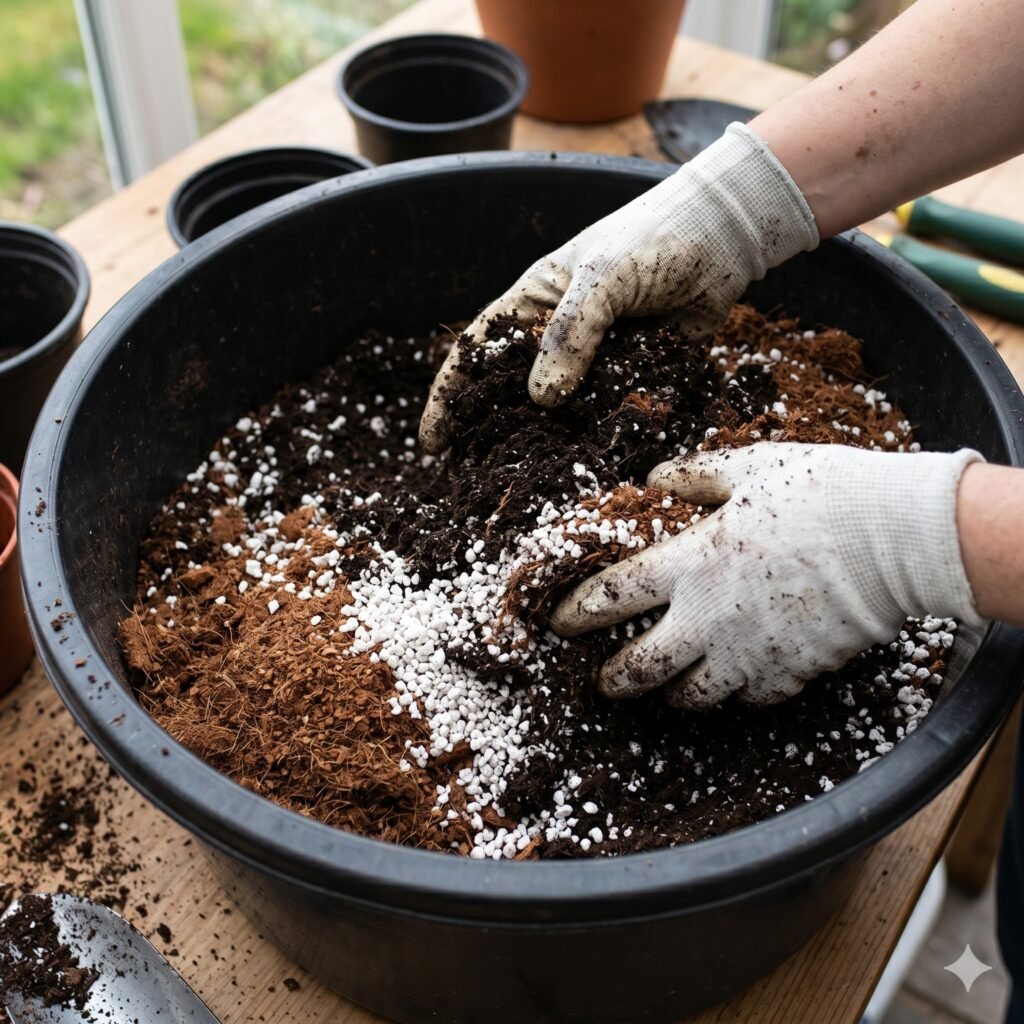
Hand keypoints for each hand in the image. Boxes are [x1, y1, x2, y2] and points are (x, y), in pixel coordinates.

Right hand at [419, 124, 818, 452]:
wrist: (725, 238)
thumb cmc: (653, 239)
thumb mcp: (603, 277)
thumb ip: (571, 334)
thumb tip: (541, 401)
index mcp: (534, 302)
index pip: (477, 353)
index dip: (450, 396)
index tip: (433, 441)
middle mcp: (559, 336)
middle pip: (514, 391)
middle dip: (494, 431)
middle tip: (477, 479)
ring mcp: (596, 360)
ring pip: (562, 410)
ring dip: (548, 443)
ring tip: (531, 484)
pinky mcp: (634, 376)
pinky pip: (609, 413)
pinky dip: (600, 437)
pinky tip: (590, 467)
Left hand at [550, 443, 984, 707]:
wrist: (897, 538)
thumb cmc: (821, 493)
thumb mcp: (749, 467)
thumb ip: (694, 475)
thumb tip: (655, 477)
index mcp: (691, 563)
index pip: (614, 596)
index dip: (578, 611)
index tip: (560, 623)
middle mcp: (709, 618)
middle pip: (641, 667)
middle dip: (613, 678)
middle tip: (602, 680)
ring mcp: (749, 653)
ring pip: (691, 697)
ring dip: (671, 695)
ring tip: (665, 689)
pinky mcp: (790, 674)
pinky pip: (749, 698)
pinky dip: (735, 693)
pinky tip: (734, 680)